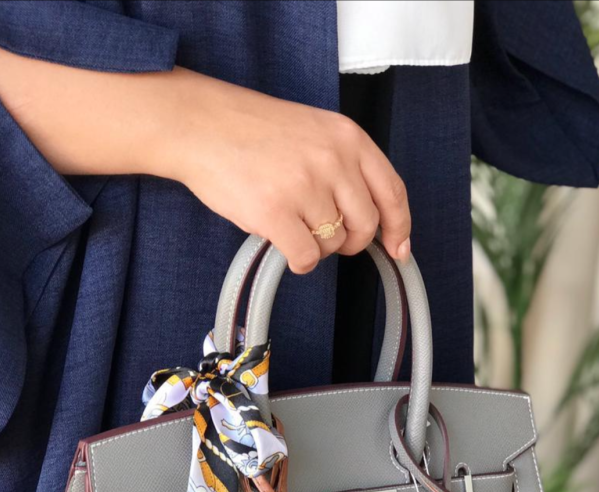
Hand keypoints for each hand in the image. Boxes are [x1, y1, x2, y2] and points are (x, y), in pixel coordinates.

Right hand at [0, 46, 410, 274]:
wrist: (199, 125)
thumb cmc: (252, 131)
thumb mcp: (313, 132)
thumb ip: (347, 167)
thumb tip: (375, 219)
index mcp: (347, 138)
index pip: (392, 191)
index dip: (399, 227)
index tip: (399, 249)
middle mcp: (332, 160)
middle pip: (365, 226)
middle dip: (349, 241)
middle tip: (325, 234)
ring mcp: (304, 187)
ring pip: (333, 245)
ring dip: (316, 246)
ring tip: (291, 222)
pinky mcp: (276, 214)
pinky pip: (306, 258)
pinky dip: (298, 260)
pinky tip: (282, 242)